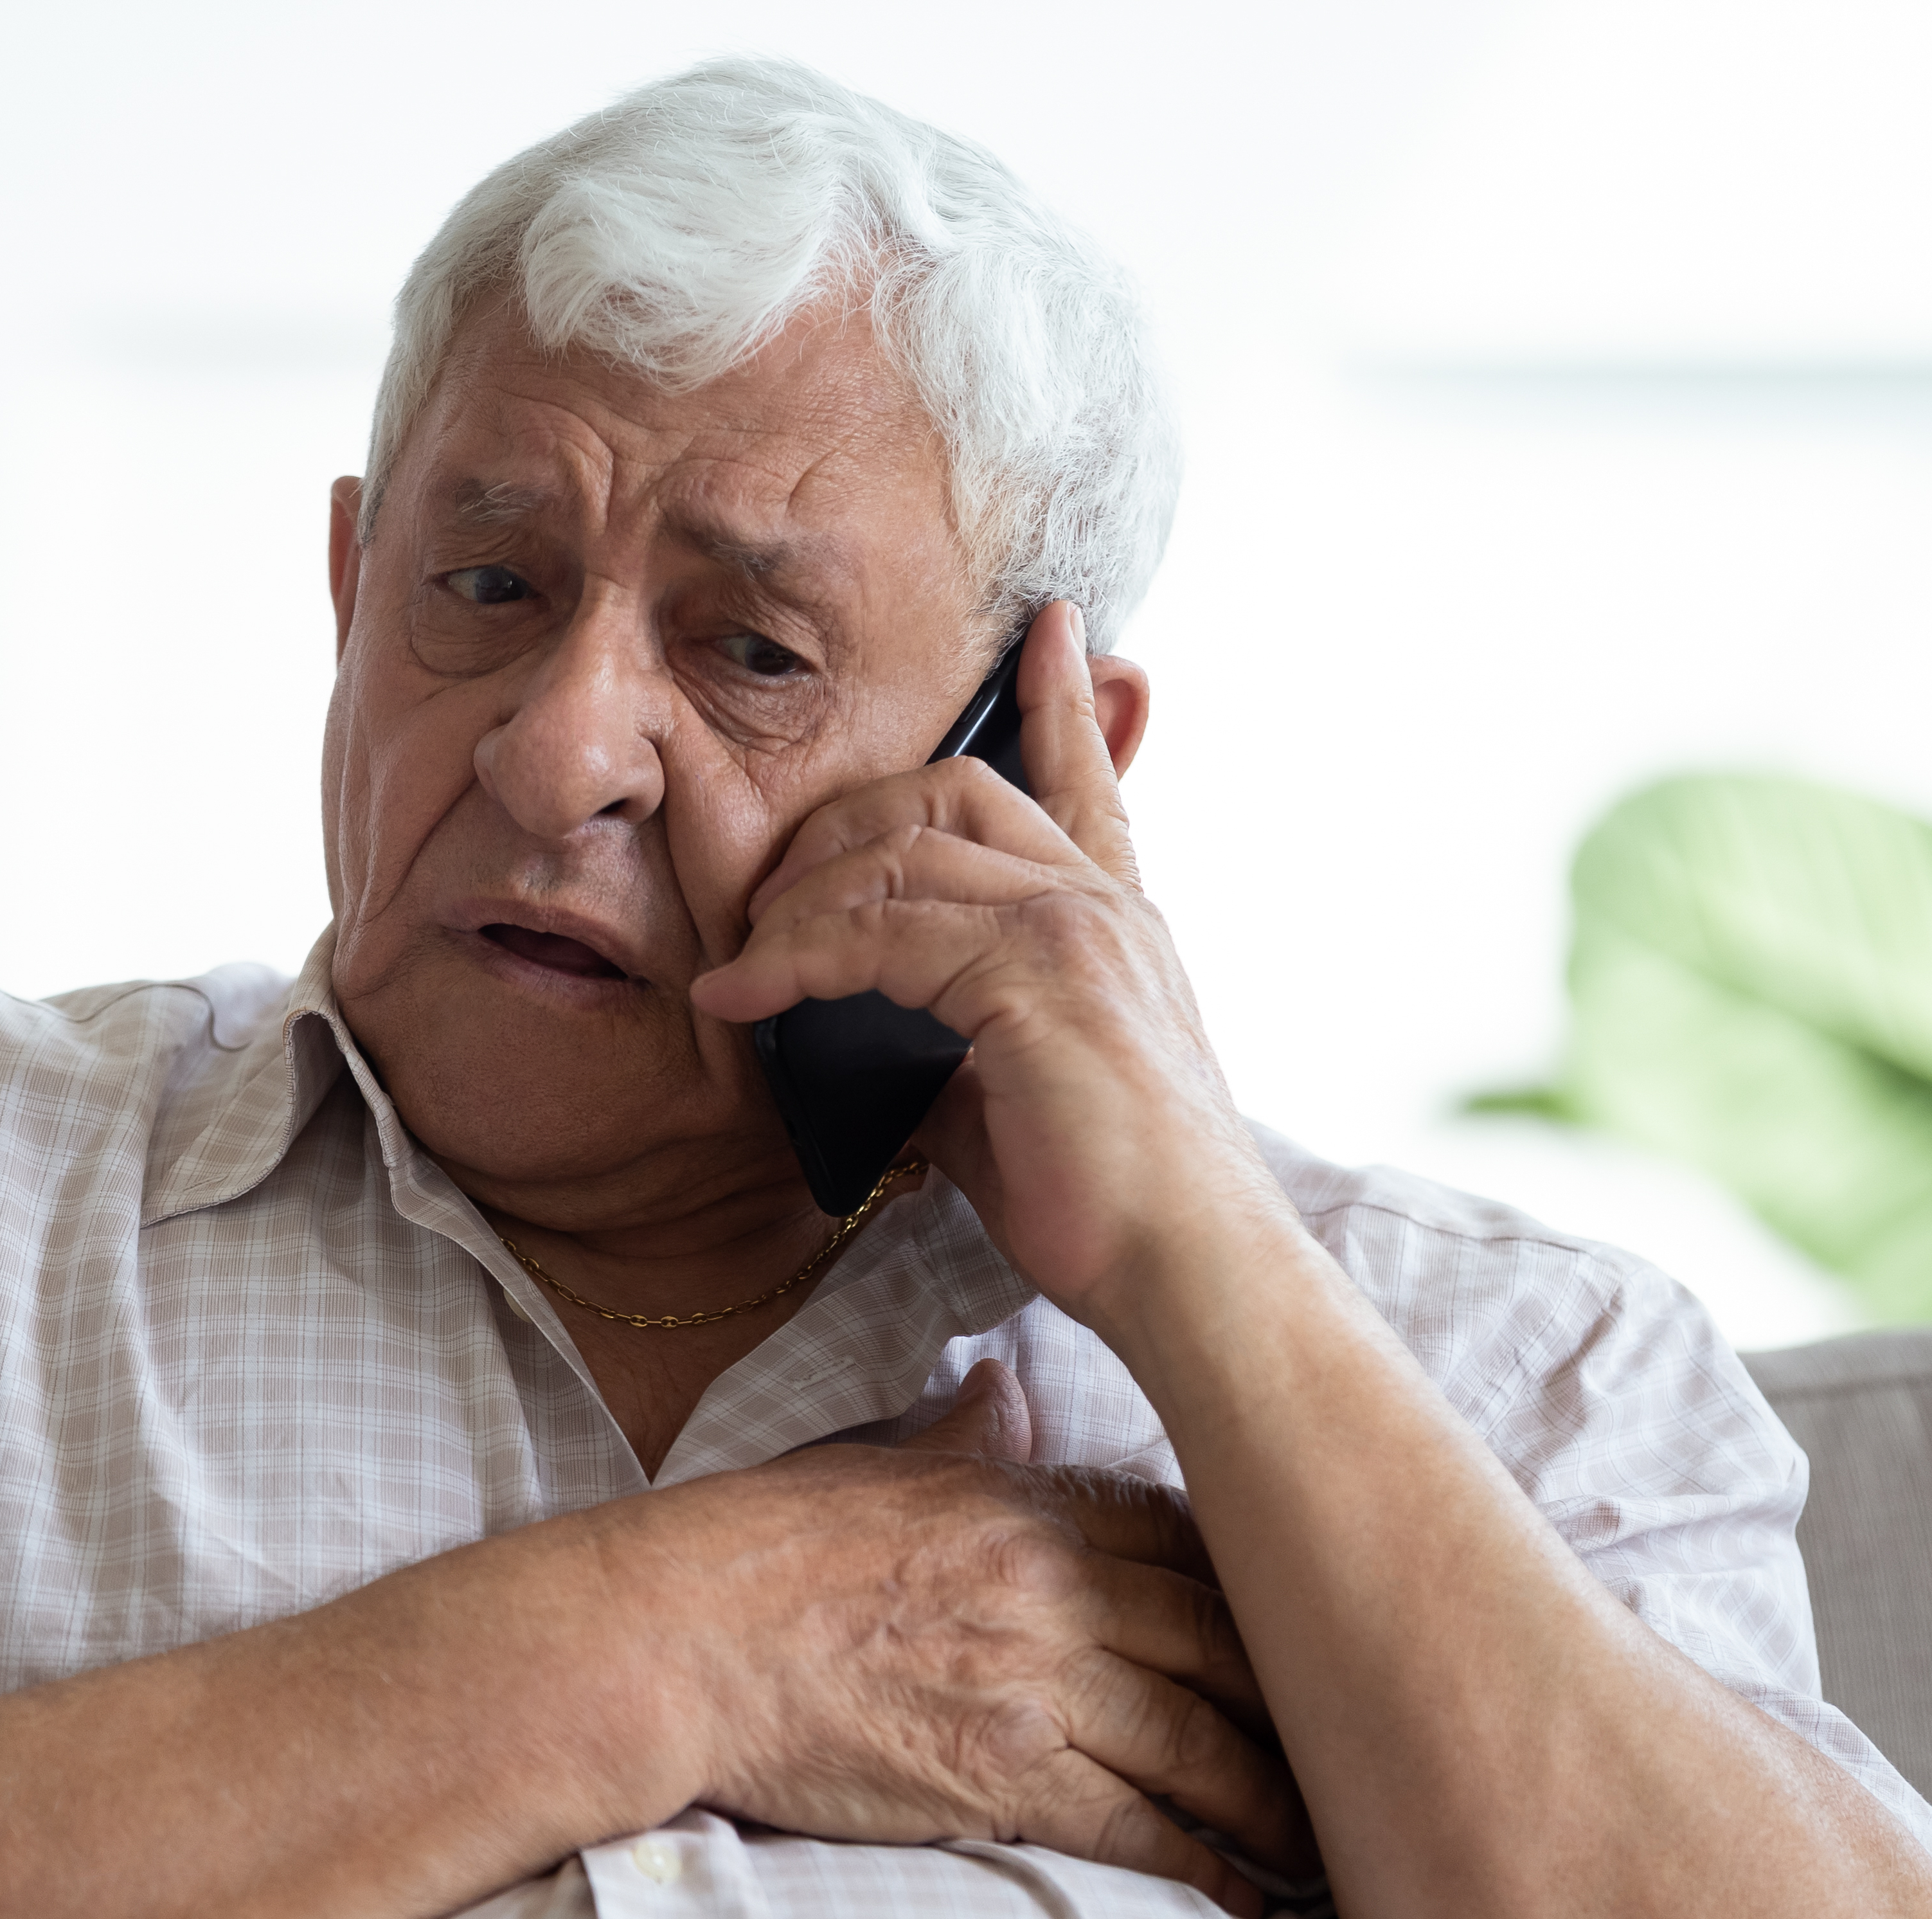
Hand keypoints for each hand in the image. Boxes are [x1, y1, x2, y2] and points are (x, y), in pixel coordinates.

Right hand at [634, 1363, 1311, 1915]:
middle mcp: (1051, 1586)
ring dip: (1272, 1800)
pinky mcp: (1003, 1776)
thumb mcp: (874, 1464)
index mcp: (1025, 1502)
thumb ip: (965, 1437)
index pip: (1187, 1541)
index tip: (1307, 1626)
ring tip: (1318, 1840)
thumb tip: (1003, 1387)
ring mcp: (1034, 1682)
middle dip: (1298, 1702)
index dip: (1259, 1590)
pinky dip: (1202, 1867)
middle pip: (1221, 1644)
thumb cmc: (760, 1549)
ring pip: (1200, 1745)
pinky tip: (1243, 1894)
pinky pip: (1137, 1828)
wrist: (680, 1636)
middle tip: (1356, 1742)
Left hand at [686, 602, 1290, 1321]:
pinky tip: (747, 996)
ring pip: (901, 850)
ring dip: (799, 902)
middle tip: (766, 894)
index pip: (1086, 779)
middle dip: (840, 824)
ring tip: (740, 963)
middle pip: (950, 789)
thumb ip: (952, 1047)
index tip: (1050, 630)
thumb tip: (868, 1047)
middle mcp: (1100, 905)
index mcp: (1114, 922)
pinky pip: (880, 931)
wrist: (1191, 1275)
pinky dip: (797, 957)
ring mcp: (1074, 930)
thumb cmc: (1111, 1210)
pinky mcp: (1036, 977)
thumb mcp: (1012, 1105)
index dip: (1063, 701)